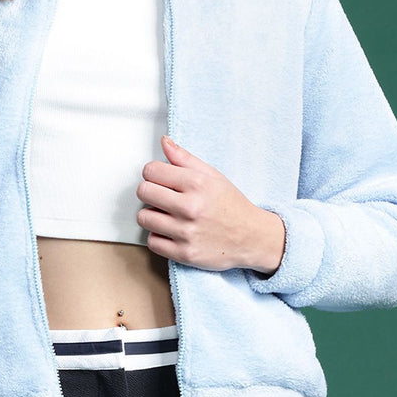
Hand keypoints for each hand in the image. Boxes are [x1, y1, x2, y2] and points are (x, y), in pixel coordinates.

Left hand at [136, 136, 285, 274]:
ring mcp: (187, 232)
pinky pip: (152, 242)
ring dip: (152, 215)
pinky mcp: (184, 253)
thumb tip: (164, 142)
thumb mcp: (212, 175)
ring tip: (166, 214)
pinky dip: (158, 237)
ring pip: (144, 218)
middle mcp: (190, 207)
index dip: (153, 173)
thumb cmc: (231, 205)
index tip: (160, 179)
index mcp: (197, 184)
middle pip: (143, 192)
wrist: (252, 237)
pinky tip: (170, 232)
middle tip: (162, 196)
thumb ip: (185, 158)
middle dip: (150, 192)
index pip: (151, 170)